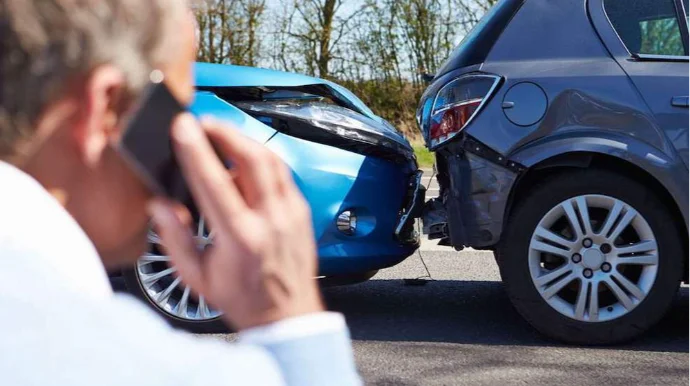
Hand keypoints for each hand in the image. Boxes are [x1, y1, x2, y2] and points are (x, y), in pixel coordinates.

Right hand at [148, 114, 323, 330]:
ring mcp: (291, 213)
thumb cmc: (242, 298)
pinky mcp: (301, 210)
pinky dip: (261, 158)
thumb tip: (159, 204)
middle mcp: (271, 220)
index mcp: (241, 238)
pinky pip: (282, 172)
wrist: (287, 316)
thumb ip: (174, 239)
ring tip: (220, 134)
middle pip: (252, 158)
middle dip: (224, 131)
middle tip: (202, 122)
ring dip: (243, 140)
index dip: (196, 150)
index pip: (215, 182)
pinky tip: (244, 158)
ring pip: (271, 160)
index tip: (182, 127)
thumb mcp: (197, 277)